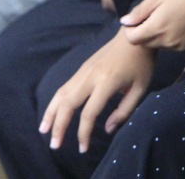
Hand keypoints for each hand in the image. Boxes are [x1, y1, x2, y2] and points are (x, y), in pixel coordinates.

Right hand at [41, 29, 155, 152]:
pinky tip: (53, 113)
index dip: (83, 133)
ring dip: (51, 113)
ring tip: (43, 130)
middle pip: (68, 103)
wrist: (134, 35)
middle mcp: (90, 76)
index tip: (82, 149)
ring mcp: (84, 70)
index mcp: (107, 82)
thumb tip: (107, 130)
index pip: (89, 113)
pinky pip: (65, 87)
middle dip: (59, 126)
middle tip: (54, 145)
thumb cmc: (141, 63)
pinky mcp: (82, 68)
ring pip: (61, 93)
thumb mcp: (140, 88)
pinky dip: (56, 102)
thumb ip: (124, 111)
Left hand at [119, 0, 184, 51]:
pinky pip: (172, 45)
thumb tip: (125, 22)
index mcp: (157, 28)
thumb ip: (140, 11)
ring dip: (157, 35)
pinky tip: (178, 22)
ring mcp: (179, 46)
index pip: (132, 39)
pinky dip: (170, 36)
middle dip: (143, 31)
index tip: (137, 18)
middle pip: (145, 43)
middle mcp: (167, 42)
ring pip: (158, 45)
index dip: (131, 29)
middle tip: (153, 14)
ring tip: (167, 16)